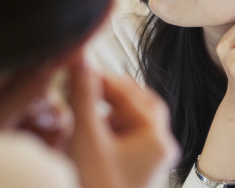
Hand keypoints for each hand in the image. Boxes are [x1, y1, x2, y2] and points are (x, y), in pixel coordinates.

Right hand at [66, 52, 179, 187]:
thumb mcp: (87, 139)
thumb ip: (84, 96)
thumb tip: (81, 58)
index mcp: (156, 139)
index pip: (130, 93)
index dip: (102, 77)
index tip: (76, 68)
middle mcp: (158, 151)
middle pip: (137, 106)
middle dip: (108, 92)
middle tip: (81, 82)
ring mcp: (146, 166)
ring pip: (129, 124)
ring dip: (106, 111)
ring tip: (79, 104)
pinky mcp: (132, 177)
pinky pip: (122, 142)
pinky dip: (105, 130)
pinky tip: (84, 132)